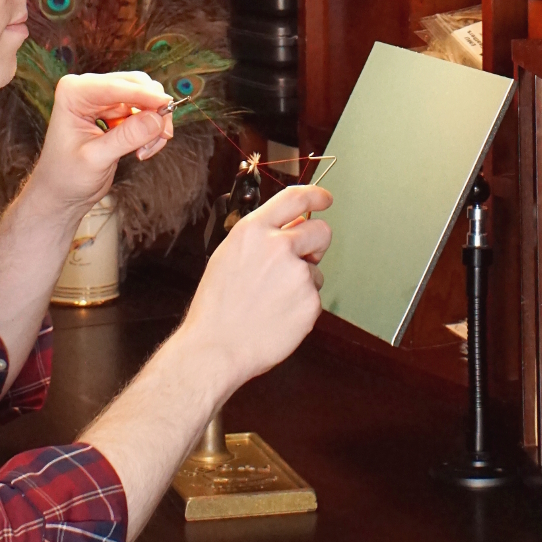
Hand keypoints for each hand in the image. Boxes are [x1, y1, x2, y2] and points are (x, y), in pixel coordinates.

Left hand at [24, 71, 173, 221]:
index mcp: (74, 93)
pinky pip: (145, 111)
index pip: (115, 87)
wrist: (61, 193)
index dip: (144, 95)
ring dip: (153, 123)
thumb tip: (157, 118)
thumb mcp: (95, 159)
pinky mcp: (115, 112)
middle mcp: (88, 89)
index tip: (167, 104)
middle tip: (162, 136)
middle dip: (153, 110)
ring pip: (145, 98)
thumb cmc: (66, 177)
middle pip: (135, 85)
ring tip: (146, 151)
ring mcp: (103, 99)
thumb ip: (126, 137)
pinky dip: (150, 129)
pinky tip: (142, 150)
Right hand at [180, 184, 332, 399]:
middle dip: (316, 244)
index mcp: (253, 231)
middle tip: (300, 261)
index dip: (315, 195)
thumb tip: (292, 226)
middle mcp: (278, 246)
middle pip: (321, 230)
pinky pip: (314, 297)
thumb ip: (262, 237)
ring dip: (303, 282)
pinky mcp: (310, 301)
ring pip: (316, 270)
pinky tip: (278, 315)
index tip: (325, 199)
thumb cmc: (217, 306)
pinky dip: (302, 306)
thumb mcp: (230, 255)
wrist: (216, 346)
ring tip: (273, 300)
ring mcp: (297, 274)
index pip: (294, 198)